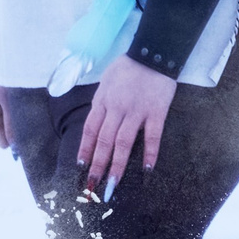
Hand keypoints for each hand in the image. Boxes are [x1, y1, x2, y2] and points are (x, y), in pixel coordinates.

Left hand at [77, 56, 177, 198]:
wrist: (154, 51)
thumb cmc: (128, 67)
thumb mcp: (106, 81)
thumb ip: (102, 102)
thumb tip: (96, 125)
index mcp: (103, 101)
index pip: (90, 130)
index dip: (85, 151)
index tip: (81, 168)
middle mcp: (117, 108)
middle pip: (104, 141)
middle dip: (97, 165)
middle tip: (92, 186)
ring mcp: (137, 110)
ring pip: (123, 142)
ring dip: (117, 165)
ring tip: (112, 184)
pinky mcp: (156, 111)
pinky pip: (153, 135)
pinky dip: (150, 153)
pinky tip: (148, 169)